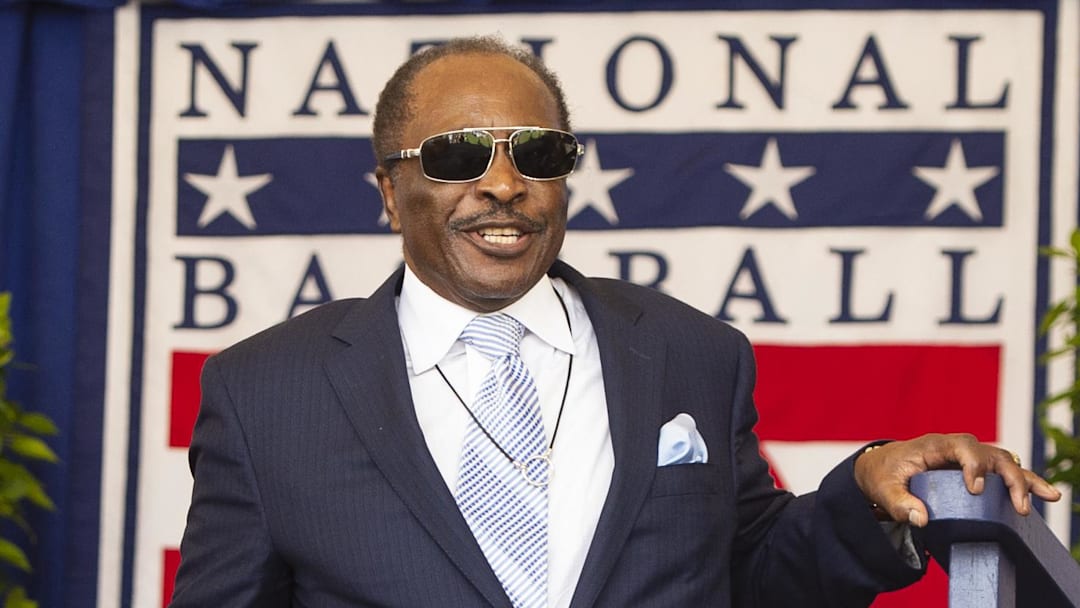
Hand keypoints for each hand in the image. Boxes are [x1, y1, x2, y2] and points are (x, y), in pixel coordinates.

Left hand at [853, 433, 1061, 526]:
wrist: (881, 467)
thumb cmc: (882, 475)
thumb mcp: (882, 489)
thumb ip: (897, 504)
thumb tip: (921, 520)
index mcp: (933, 446)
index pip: (961, 446)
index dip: (973, 464)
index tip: (976, 489)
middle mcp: (955, 447)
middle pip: (990, 453)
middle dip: (1008, 477)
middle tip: (1018, 506)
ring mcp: (968, 457)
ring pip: (1003, 461)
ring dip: (1025, 478)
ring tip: (1050, 496)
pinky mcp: (975, 469)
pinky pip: (1002, 472)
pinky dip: (1024, 481)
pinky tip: (1045, 494)